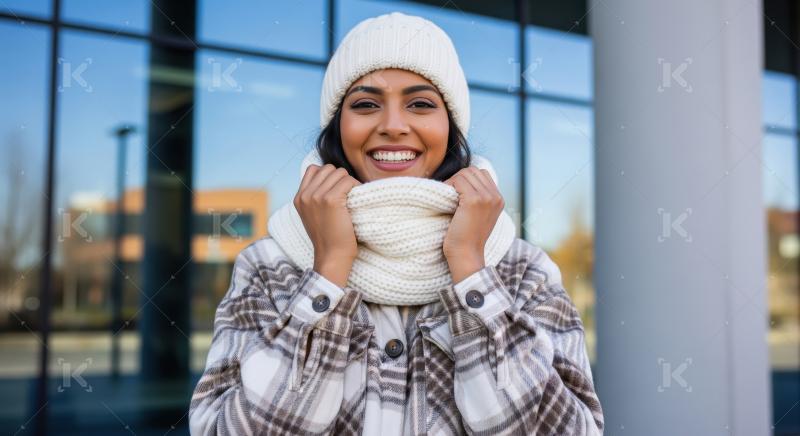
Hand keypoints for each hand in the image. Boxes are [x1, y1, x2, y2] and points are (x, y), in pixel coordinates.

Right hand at [294, 163, 361, 286]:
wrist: (332, 256)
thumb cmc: (328, 238)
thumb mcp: (313, 215)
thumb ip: (315, 197)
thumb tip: (332, 179)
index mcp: (299, 198)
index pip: (313, 169)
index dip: (328, 176)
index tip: (337, 189)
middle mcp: (305, 195)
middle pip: (328, 168)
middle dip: (340, 178)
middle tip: (347, 194)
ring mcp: (317, 196)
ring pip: (340, 173)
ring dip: (349, 182)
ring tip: (352, 197)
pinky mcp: (331, 200)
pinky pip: (348, 181)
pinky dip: (356, 187)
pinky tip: (356, 199)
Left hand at [442, 166, 504, 281]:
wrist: (466, 255)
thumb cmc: (467, 238)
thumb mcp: (479, 216)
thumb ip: (478, 199)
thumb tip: (462, 181)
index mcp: (498, 199)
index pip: (482, 173)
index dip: (466, 179)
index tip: (456, 193)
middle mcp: (495, 196)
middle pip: (473, 170)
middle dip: (458, 178)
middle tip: (449, 194)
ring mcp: (486, 197)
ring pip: (465, 173)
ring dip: (452, 182)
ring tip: (447, 197)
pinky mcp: (474, 200)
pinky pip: (458, 180)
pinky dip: (449, 186)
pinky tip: (446, 200)